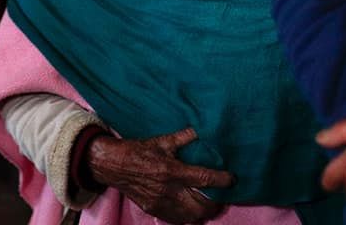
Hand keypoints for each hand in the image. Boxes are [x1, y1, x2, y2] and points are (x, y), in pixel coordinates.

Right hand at [84, 127, 233, 224]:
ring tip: (208, 202)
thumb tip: (203, 129)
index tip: (232, 179)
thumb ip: (185, 137)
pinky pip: (178, 219)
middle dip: (216, 203)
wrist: (113, 165)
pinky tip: (191, 207)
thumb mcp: (162, 140)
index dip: (223, 180)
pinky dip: (188, 216)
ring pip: (192, 216)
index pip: (205, 179)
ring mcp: (161, 203)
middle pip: (202, 206)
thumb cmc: (138, 151)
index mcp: (172, 170)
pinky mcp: (154, 210)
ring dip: (203, 210)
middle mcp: (168, 190)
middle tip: (222, 195)